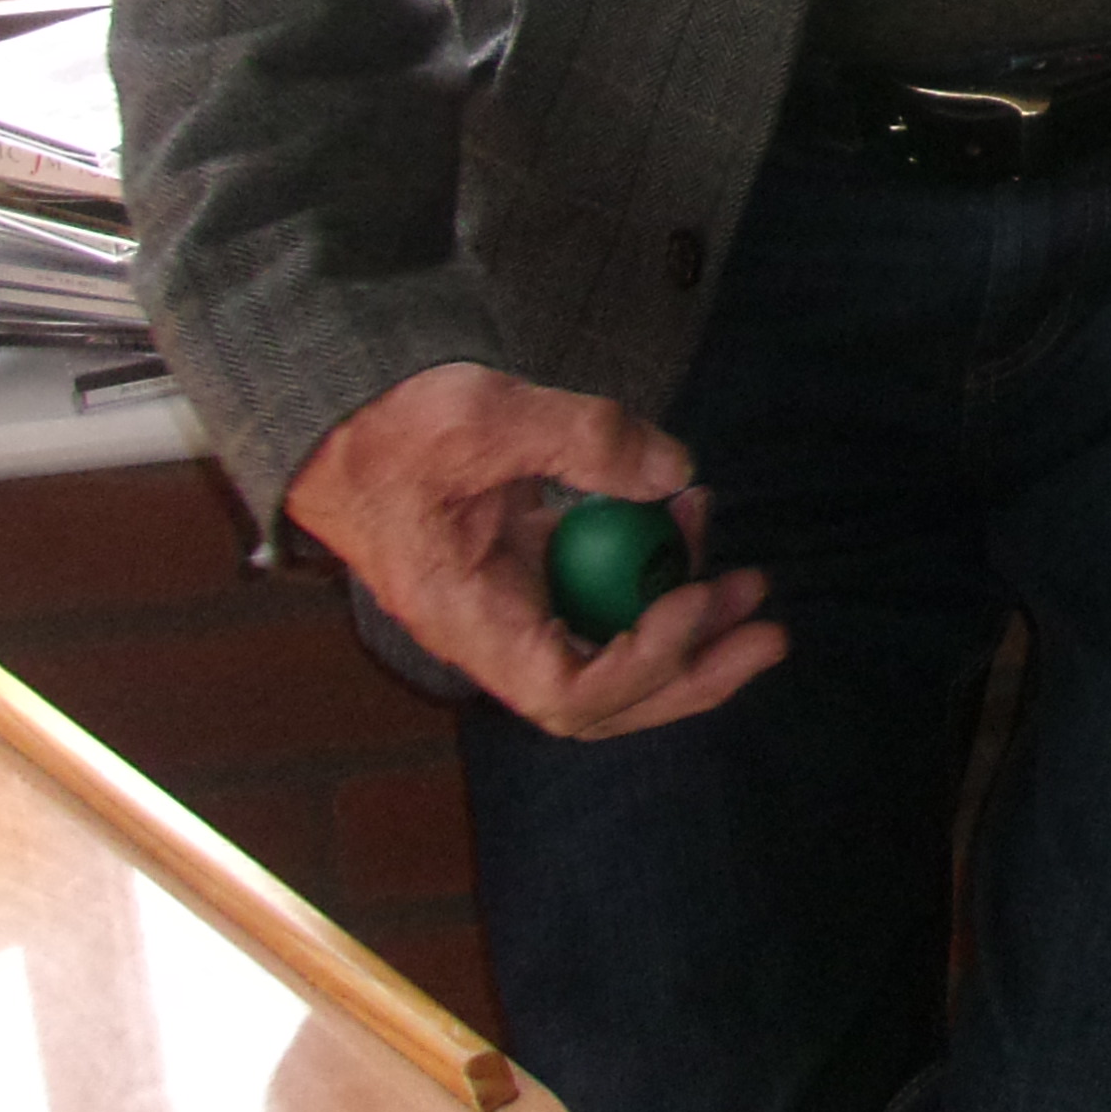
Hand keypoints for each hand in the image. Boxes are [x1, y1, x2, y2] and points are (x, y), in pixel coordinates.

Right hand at [285, 362, 786, 737]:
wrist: (341, 424)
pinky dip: (654, 577)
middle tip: (769, 632)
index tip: (694, 597)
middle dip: (694, 673)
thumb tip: (676, 474)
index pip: (565, 692)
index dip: (643, 662)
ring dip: (688, 628)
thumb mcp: (486, 413)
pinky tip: (688, 517)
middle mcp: (493, 635)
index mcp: (467, 619)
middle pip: (605, 698)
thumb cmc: (394, 427)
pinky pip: (604, 604)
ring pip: (613, 656)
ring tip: (744, 577)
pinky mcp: (532, 580)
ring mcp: (514, 611)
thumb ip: (585, 438)